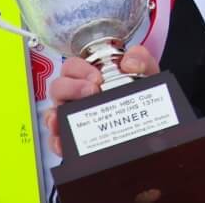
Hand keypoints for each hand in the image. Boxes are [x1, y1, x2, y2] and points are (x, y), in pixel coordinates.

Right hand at [42, 45, 159, 157]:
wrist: (152, 119)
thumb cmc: (140, 93)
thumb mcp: (145, 72)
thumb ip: (141, 59)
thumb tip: (129, 63)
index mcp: (88, 77)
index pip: (72, 67)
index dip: (80, 69)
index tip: (97, 78)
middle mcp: (76, 95)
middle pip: (58, 87)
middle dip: (71, 88)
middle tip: (91, 92)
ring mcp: (73, 117)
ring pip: (53, 114)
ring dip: (55, 116)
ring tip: (64, 119)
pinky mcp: (75, 139)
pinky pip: (58, 141)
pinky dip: (57, 142)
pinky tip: (63, 145)